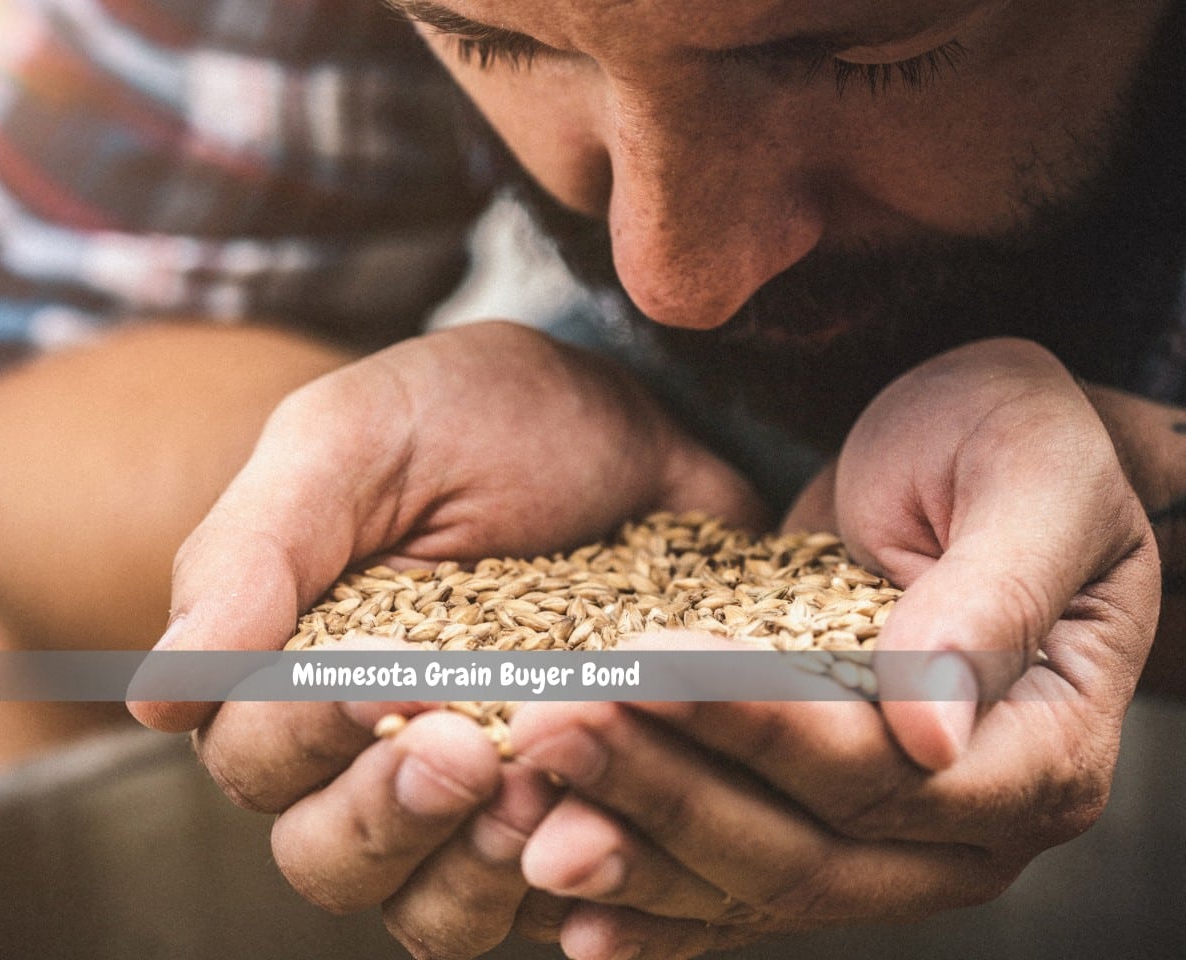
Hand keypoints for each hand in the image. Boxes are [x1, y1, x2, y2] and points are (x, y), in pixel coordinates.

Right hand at [129, 321, 765, 957]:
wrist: (635, 412)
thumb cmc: (480, 414)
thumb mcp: (359, 440)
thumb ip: (253, 554)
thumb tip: (155, 700)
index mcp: (293, 663)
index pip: (251, 754)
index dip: (303, 738)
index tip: (380, 685)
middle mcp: (371, 746)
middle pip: (325, 857)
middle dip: (383, 819)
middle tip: (464, 752)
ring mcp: (475, 788)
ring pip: (424, 910)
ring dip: (467, 875)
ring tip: (534, 796)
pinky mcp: (571, 805)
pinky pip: (549, 900)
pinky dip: (565, 882)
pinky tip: (599, 826)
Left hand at [505, 338, 1159, 958]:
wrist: (974, 450)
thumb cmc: (1019, 442)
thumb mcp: (1032, 480)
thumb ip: (992, 600)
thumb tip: (930, 733)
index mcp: (1039, 752)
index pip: (879, 773)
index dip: (752, 727)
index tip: (636, 669)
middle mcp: (965, 824)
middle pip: (802, 850)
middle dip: (662, 792)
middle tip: (548, 731)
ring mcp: (889, 839)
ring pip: (752, 880)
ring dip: (633, 853)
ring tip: (526, 826)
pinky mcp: (819, 819)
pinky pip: (734, 885)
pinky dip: (654, 898)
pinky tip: (569, 914)